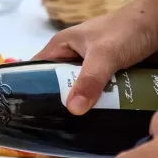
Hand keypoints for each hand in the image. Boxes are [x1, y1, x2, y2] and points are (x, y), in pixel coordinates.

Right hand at [33, 0, 157, 114]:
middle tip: (53, 126)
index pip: (35, 71)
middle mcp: (73, 60)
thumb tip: (73, 110)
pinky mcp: (108, 79)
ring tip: (73, 129)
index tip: (28, 112)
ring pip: (80, 95)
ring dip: (82, 108)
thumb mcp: (105, 53)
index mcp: (62, 48)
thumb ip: (89, 80)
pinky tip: (95, 121)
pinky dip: (100, 107)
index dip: (29, 89)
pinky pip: (99, 97)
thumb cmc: (129, 28)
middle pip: (58, 87)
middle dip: (59, 104)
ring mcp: (92, 71)